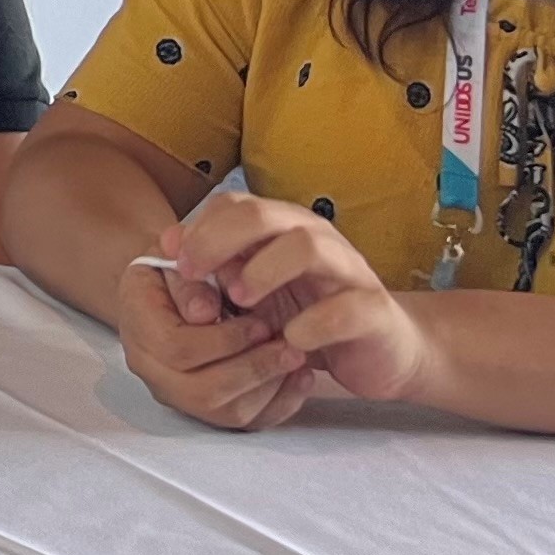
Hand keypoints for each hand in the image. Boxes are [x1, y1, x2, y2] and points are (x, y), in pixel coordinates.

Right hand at [116, 237, 317, 432]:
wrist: (175, 286)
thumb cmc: (184, 264)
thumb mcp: (182, 254)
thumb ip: (191, 277)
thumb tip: (204, 312)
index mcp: (138, 326)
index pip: (176, 349)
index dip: (224, 339)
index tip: (261, 322)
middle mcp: (151, 369)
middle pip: (201, 390)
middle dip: (254, 369)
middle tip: (291, 346)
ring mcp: (177, 394)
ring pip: (224, 412)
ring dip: (269, 387)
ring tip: (298, 358)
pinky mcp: (207, 410)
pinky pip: (245, 423)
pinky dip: (280, 403)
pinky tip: (299, 377)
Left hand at [172, 195, 443, 406]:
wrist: (385, 349)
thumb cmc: (312, 314)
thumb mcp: (259, 291)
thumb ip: (220, 269)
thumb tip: (169, 247)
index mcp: (286, 230)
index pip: (236, 205)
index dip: (199, 227)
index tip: (170, 257)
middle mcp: (318, 240)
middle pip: (266, 215)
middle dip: (220, 239)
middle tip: (192, 272)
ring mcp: (348, 272)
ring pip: (308, 246)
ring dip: (264, 270)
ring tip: (238, 300)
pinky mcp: (374, 312)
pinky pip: (344, 309)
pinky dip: (312, 325)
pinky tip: (290, 341)